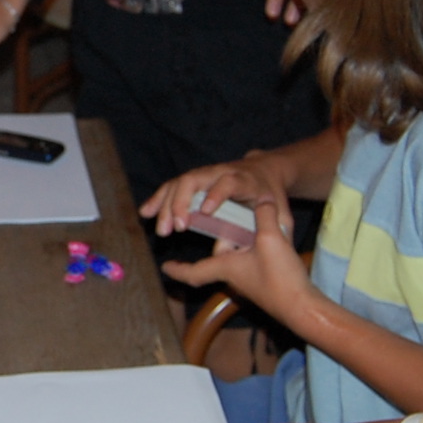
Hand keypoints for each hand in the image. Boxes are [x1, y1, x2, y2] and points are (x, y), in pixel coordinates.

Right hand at [140, 152, 296, 239]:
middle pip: (195, 179)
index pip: (228, 183)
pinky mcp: (194, 179)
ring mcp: (205, 174)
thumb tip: (229, 252)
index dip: (217, 194)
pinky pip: (172, 186)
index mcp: (245, 180)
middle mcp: (221, 172)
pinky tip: (146, 212)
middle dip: (182, 202)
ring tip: (161, 229)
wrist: (265, 171)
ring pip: (180, 183)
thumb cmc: (272, 197)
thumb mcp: (277, 216)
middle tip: (177, 228)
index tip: (206, 211)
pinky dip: (158, 198)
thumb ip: (262, 234)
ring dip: (166, 204)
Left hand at [160, 193, 316, 326]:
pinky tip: (270, 237)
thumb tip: (261, 199)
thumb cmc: (280, 279)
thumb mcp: (270, 238)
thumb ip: (263, 215)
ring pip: (236, 256)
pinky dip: (253, 248)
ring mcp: (249, 280)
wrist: (303, 307)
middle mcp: (233, 276)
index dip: (177, 270)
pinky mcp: (265, 281)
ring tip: (251, 223)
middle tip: (218, 223)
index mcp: (225, 268)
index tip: (164, 268)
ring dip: (238, 241)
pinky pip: (252, 260)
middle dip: (218, 240)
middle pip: (217, 257)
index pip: (193, 271)